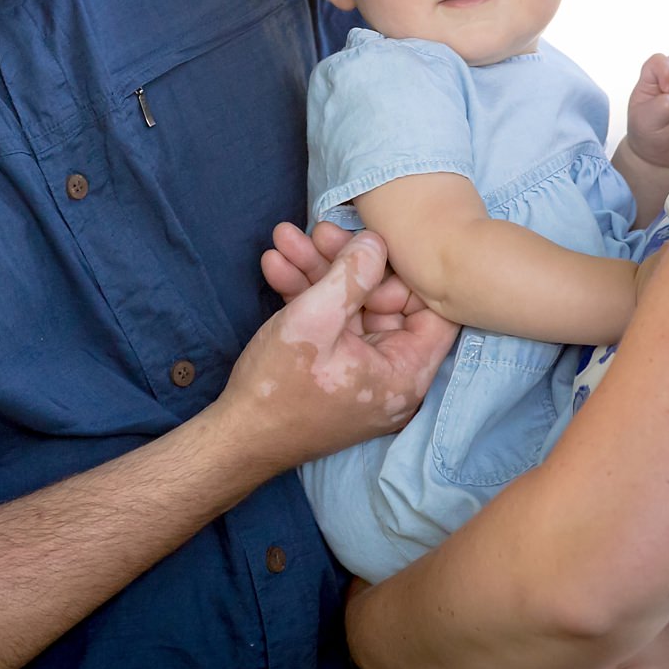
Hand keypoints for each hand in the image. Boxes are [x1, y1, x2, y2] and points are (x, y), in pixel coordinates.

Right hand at [226, 230, 456, 467]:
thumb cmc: (278, 388)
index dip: (406, 275)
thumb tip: (377, 241)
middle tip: (317, 230)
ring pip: (350, 307)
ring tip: (284, 238)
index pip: (434, 311)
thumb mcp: (315, 320)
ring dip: (318, 272)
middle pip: (384, 302)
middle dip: (346, 261)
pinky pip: (331, 324)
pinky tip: (276, 265)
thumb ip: (352, 275)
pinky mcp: (334, 369)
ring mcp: (361, 372)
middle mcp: (392, 376)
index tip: (370, 250)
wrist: (234, 438)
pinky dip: (307, 296)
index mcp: (406, 373)